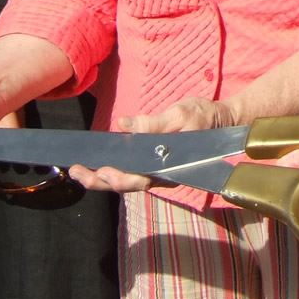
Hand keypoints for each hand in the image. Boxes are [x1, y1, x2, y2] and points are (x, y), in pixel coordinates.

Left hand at [65, 95, 240, 193]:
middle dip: (99, 180)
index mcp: (169, 167)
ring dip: (101, 177)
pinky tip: (97, 164)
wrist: (223, 122)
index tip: (96, 171)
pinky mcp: (155, 166)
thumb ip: (153, 123)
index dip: (116, 178)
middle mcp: (162, 175)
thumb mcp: (180, 114)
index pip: (138, 179)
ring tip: (78, 170)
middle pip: (126, 184)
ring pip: (126, 181)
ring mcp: (158, 173)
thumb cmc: (203, 117)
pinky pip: (131, 173)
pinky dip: (112, 170)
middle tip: (75, 171)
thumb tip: (124, 124)